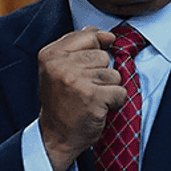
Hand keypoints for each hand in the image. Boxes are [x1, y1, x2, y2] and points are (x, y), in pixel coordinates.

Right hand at [37, 26, 126, 170]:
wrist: (56, 136)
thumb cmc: (63, 102)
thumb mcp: (61, 69)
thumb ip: (80, 46)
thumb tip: (106, 35)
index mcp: (50, 55)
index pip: (89, 36)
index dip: (96, 49)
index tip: (87, 68)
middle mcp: (60, 66)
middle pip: (104, 56)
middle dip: (101, 74)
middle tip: (84, 90)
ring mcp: (76, 81)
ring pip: (114, 74)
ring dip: (108, 89)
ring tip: (90, 99)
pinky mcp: (92, 97)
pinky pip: (120, 91)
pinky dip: (115, 102)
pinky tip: (98, 108)